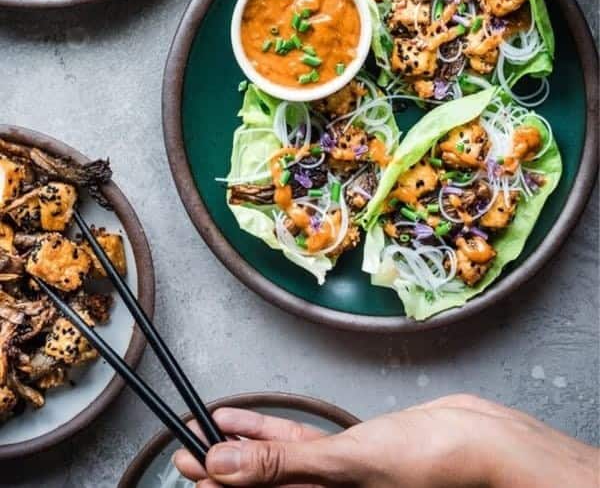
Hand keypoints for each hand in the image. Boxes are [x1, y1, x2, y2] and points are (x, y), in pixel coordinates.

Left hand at [173, 395, 598, 486]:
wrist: (479, 443)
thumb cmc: (426, 464)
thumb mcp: (344, 465)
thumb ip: (280, 464)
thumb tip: (221, 467)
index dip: (215, 486)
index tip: (183, 464)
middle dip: (218, 471)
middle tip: (182, 453)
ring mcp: (337, 478)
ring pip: (273, 465)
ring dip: (239, 449)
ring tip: (204, 433)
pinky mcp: (351, 453)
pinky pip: (300, 445)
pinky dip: (270, 430)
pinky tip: (244, 416)